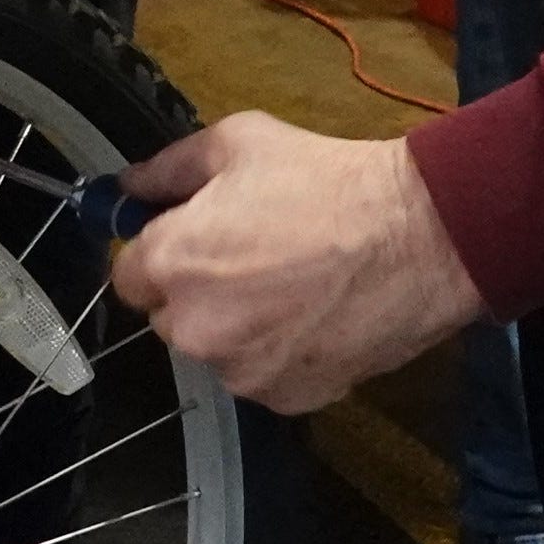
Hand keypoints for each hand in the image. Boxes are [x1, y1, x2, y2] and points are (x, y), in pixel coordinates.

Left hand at [109, 115, 484, 413]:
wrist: (417, 238)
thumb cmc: (323, 182)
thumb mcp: (237, 144)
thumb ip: (167, 169)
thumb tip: (129, 187)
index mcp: (173, 264)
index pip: (126, 277)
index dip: (154, 255)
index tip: (186, 239)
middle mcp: (197, 330)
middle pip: (169, 318)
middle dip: (194, 292)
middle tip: (245, 257)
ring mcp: (243, 372)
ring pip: (217, 350)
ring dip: (235, 327)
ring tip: (288, 285)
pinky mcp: (289, 399)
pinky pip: (262, 375)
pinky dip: (278, 354)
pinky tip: (313, 315)